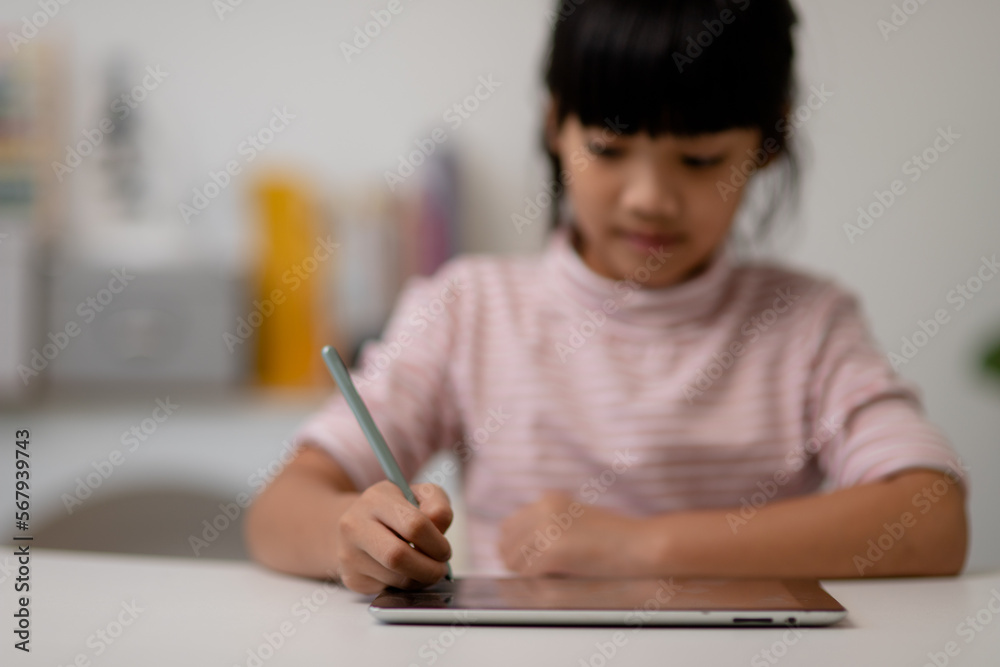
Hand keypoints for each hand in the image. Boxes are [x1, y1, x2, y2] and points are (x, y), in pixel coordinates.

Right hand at [335, 481, 452, 593]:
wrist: (356, 525)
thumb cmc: (395, 510)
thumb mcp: (419, 494)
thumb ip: (437, 505)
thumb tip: (439, 529)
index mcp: (376, 499)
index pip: (414, 525)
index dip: (437, 543)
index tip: (444, 549)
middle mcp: (355, 526)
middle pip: (398, 556)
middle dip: (429, 568)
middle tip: (440, 568)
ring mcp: (350, 555)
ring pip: (397, 579)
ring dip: (421, 579)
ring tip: (425, 569)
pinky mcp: (352, 578)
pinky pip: (389, 590)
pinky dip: (406, 586)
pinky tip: (405, 572)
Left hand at [497, 491, 644, 576]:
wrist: (638, 544)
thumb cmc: (616, 534)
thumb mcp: (578, 516)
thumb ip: (551, 522)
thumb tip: (525, 544)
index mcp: (549, 498)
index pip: (510, 523)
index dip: (513, 544)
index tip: (520, 557)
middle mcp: (543, 510)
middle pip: (506, 541)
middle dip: (514, 558)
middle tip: (528, 571)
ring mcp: (547, 530)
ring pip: (513, 558)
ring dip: (524, 570)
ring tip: (543, 575)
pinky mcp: (553, 551)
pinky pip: (527, 572)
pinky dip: (534, 579)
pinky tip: (551, 578)